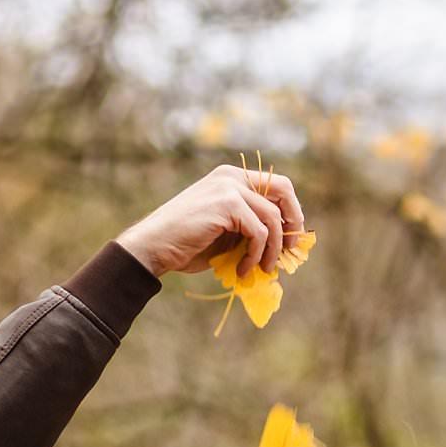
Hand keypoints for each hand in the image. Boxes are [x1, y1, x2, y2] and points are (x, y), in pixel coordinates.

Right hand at [115, 164, 306, 279]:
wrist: (153, 247)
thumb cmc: (186, 244)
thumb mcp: (227, 233)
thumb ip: (251, 229)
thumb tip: (286, 243)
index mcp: (232, 178)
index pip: (276, 186)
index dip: (290, 212)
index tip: (290, 241)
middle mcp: (232, 176)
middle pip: (283, 190)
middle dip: (292, 222)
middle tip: (289, 251)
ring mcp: (229, 187)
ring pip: (273, 218)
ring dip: (271, 250)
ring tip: (260, 270)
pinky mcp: (226, 204)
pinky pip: (259, 232)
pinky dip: (255, 255)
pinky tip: (242, 269)